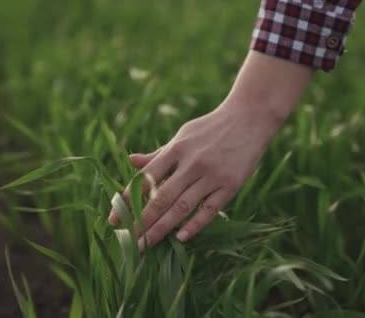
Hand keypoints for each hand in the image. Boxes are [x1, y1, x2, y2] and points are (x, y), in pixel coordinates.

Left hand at [108, 103, 278, 250]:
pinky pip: (210, 209)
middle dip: (141, 221)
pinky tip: (181, 238)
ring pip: (182, 207)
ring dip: (161, 229)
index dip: (127, 200)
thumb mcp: (183, 135)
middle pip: (160, 198)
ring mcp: (211, 175)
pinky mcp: (230, 184)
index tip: (114, 220)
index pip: (146, 179)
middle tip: (126, 241)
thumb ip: (159, 153)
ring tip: (145, 246)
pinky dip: (195, 224)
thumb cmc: (212, 128)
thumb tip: (130, 161)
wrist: (249, 118)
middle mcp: (191, 163)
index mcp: (176, 149)